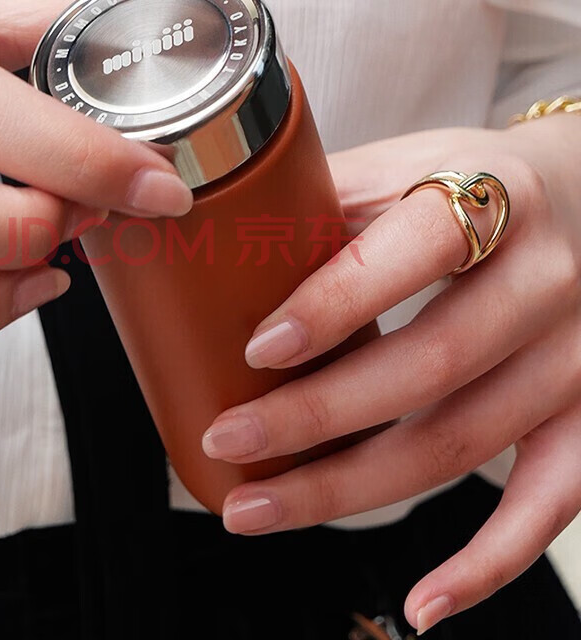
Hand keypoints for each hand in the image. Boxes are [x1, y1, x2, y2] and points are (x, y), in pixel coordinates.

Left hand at [202, 116, 580, 632]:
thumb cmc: (474, 183)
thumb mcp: (408, 165)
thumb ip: (328, 199)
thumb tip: (216, 237)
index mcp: (493, 199)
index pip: (416, 251)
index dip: (336, 301)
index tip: (256, 350)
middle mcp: (544, 282)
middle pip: (429, 365)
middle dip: (315, 415)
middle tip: (226, 441)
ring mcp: (574, 359)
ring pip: (460, 445)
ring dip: (350, 490)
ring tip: (254, 509)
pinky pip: (546, 505)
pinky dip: (484, 565)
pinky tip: (420, 604)